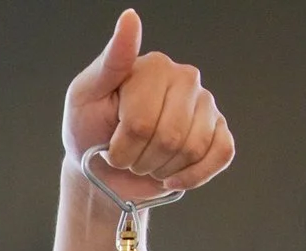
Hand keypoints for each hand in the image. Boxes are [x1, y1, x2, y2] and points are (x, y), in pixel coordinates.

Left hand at [63, 11, 234, 197]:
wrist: (104, 170)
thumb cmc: (90, 130)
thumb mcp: (85, 96)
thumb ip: (110, 61)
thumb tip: (130, 18)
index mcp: (155, 66)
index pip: (141, 122)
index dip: (121, 147)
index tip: (109, 144)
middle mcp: (185, 79)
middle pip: (169, 137)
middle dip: (140, 160)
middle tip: (127, 156)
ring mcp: (206, 104)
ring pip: (192, 149)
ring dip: (161, 168)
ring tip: (146, 160)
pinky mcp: (219, 131)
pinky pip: (220, 155)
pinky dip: (193, 175)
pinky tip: (171, 176)